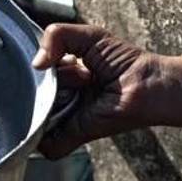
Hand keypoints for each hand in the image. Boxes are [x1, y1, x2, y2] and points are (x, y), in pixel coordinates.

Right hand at [32, 24, 168, 158]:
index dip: (38, 66)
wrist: (148, 84)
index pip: (34, 73)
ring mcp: (67, 118)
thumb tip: (36, 64)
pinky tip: (59, 114)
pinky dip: (43, 136)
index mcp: (63, 75)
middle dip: (46, 82)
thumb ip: (56, 35)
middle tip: (75, 75)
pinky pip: (47, 145)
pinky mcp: (75, 134)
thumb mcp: (88, 37)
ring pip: (37, 115)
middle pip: (33, 94)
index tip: (50, 61)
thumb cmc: (124, 61)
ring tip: (79, 88)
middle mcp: (62, 97)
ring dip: (49, 101)